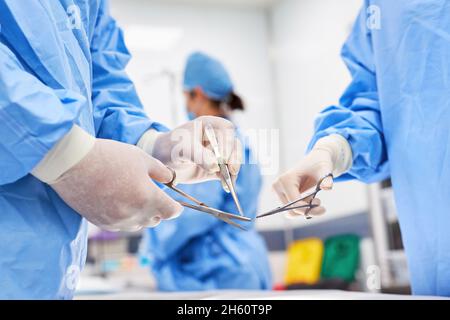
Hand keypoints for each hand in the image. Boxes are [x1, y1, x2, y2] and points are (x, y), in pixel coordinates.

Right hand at [50, 139, 182, 230]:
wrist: (72, 163)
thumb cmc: (110, 156)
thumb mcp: (141, 158)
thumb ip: (160, 171)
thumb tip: (171, 180)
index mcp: (148, 198)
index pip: (172, 212)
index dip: (176, 206)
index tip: (174, 201)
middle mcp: (134, 215)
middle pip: (156, 220)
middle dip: (159, 209)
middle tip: (153, 194)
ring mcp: (117, 221)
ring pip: (139, 225)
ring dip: (142, 215)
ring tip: (134, 197)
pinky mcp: (101, 223)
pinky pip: (121, 226)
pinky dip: (125, 218)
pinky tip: (118, 202)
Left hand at [151, 116, 241, 184]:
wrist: (161, 161)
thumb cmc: (170, 147)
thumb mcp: (181, 148)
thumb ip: (198, 155)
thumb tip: (215, 166)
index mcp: (209, 125)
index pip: (227, 129)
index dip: (227, 142)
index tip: (221, 156)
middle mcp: (216, 138)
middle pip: (234, 145)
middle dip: (234, 158)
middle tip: (230, 170)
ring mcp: (218, 153)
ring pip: (234, 160)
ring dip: (234, 170)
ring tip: (228, 180)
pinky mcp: (216, 168)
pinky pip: (228, 173)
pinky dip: (229, 180)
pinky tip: (226, 187)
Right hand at [273, 149, 332, 217]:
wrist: (314, 161)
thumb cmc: (319, 164)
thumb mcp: (325, 171)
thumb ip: (327, 179)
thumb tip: (327, 188)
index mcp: (285, 180)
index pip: (294, 203)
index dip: (309, 210)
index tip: (323, 209)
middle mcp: (277, 187)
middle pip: (291, 210)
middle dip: (308, 210)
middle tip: (319, 203)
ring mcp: (277, 192)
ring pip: (291, 212)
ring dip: (305, 209)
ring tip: (314, 198)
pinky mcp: (279, 196)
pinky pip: (291, 209)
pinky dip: (302, 208)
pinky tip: (309, 199)